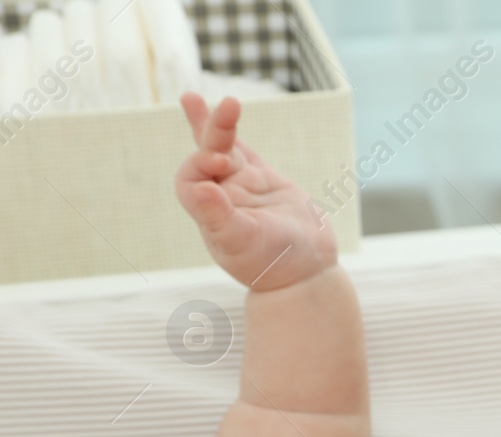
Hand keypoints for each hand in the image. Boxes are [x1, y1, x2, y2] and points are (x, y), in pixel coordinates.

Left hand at [174, 94, 336, 290]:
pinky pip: (242, 150)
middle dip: (213, 129)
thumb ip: (219, 217)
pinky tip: (223, 110)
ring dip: (218, 122)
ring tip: (209, 97)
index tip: (220, 163)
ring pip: (222, 147)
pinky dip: (231, 131)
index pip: (190, 179)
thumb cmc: (273, 264)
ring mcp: (241, 186)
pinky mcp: (264, 181)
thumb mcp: (243, 242)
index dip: (200, 164)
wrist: (307, 273)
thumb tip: (199, 188)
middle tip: (229, 107)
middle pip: (207, 153)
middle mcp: (220, 196)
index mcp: (208, 212)